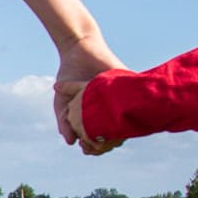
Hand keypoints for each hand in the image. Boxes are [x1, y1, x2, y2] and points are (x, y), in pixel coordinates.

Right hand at [54, 35, 124, 156]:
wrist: (77, 49)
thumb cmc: (70, 76)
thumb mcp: (63, 103)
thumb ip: (65, 123)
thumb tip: (70, 143)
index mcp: (98, 112)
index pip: (103, 136)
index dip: (96, 146)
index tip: (86, 149)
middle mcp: (112, 106)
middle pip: (118, 132)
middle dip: (107, 143)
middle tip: (96, 144)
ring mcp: (120, 96)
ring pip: (129, 121)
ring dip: (120, 133)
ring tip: (106, 136)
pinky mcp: (127, 82)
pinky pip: (135, 101)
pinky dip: (128, 113)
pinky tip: (116, 120)